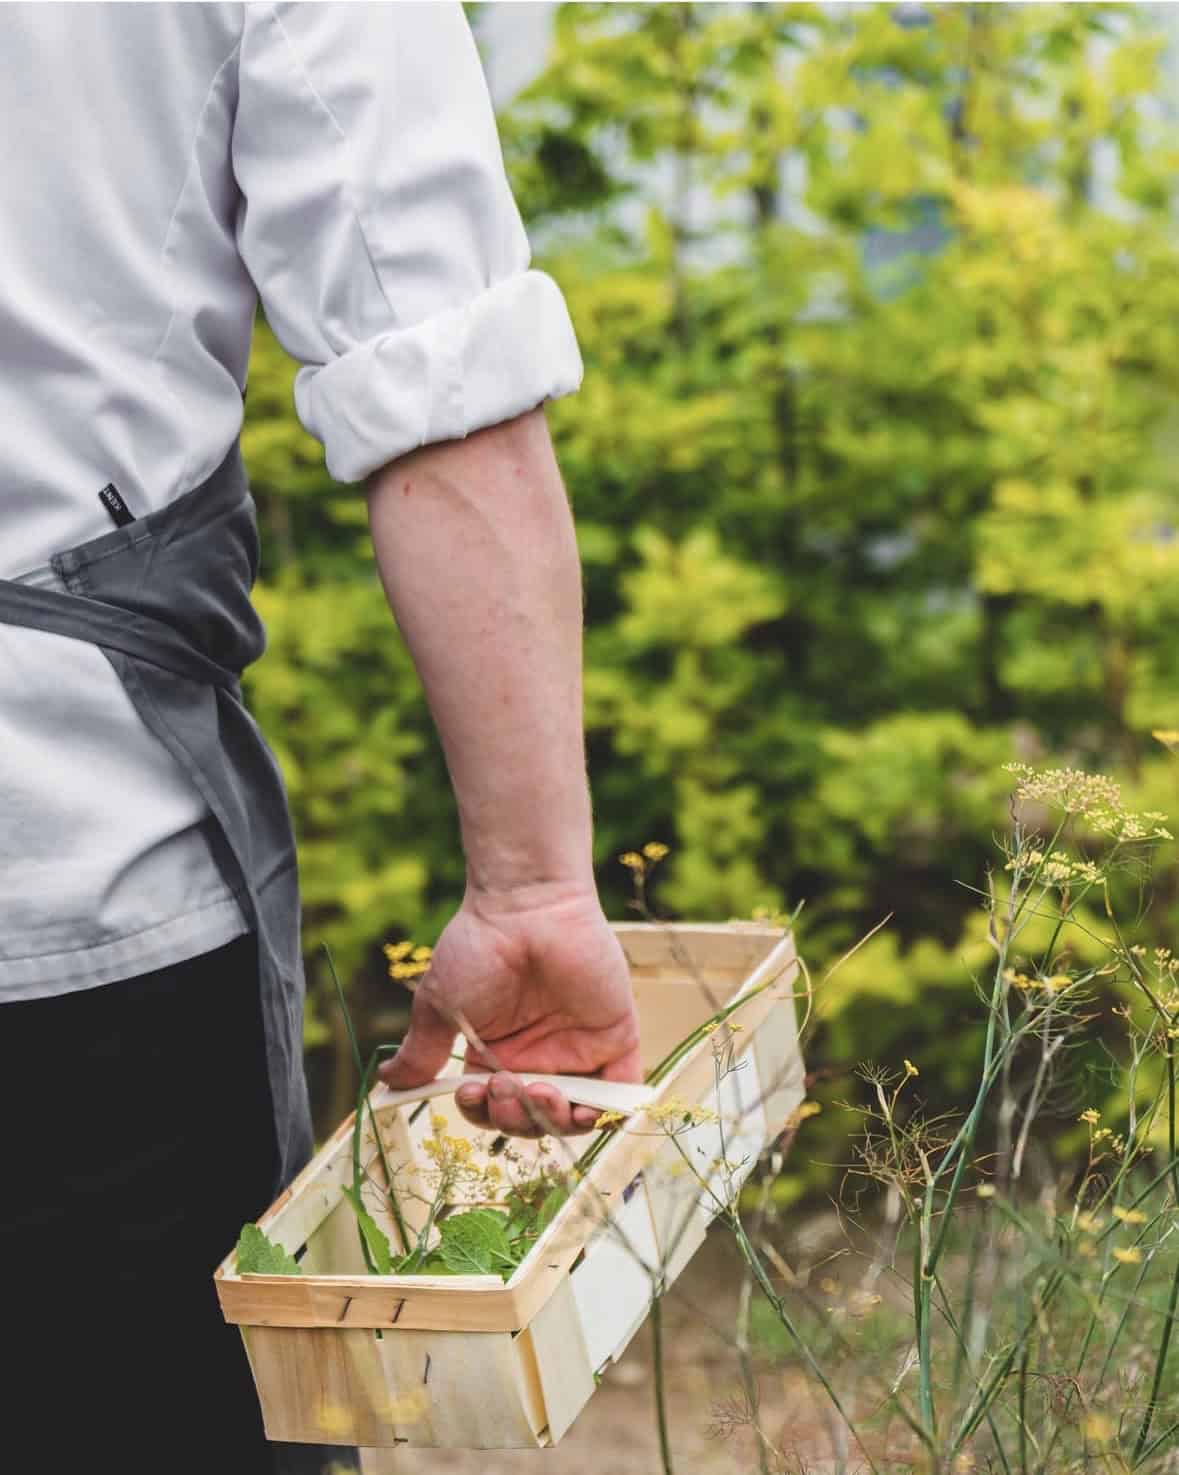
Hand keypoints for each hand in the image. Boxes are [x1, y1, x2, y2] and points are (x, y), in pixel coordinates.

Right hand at [378, 883, 640, 1136]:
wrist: (526, 908)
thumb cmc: (478, 950)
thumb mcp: (440, 1006)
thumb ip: (420, 1053)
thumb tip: (386, 1083)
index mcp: (495, 1055)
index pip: (492, 1109)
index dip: (483, 1114)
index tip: (470, 1093)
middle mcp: (537, 1058)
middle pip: (532, 1119)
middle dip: (516, 1118)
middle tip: (505, 1087)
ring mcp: (577, 1049)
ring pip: (574, 1114)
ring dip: (555, 1120)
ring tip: (541, 1092)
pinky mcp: (613, 1036)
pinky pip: (620, 1089)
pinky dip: (609, 1111)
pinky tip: (587, 1110)